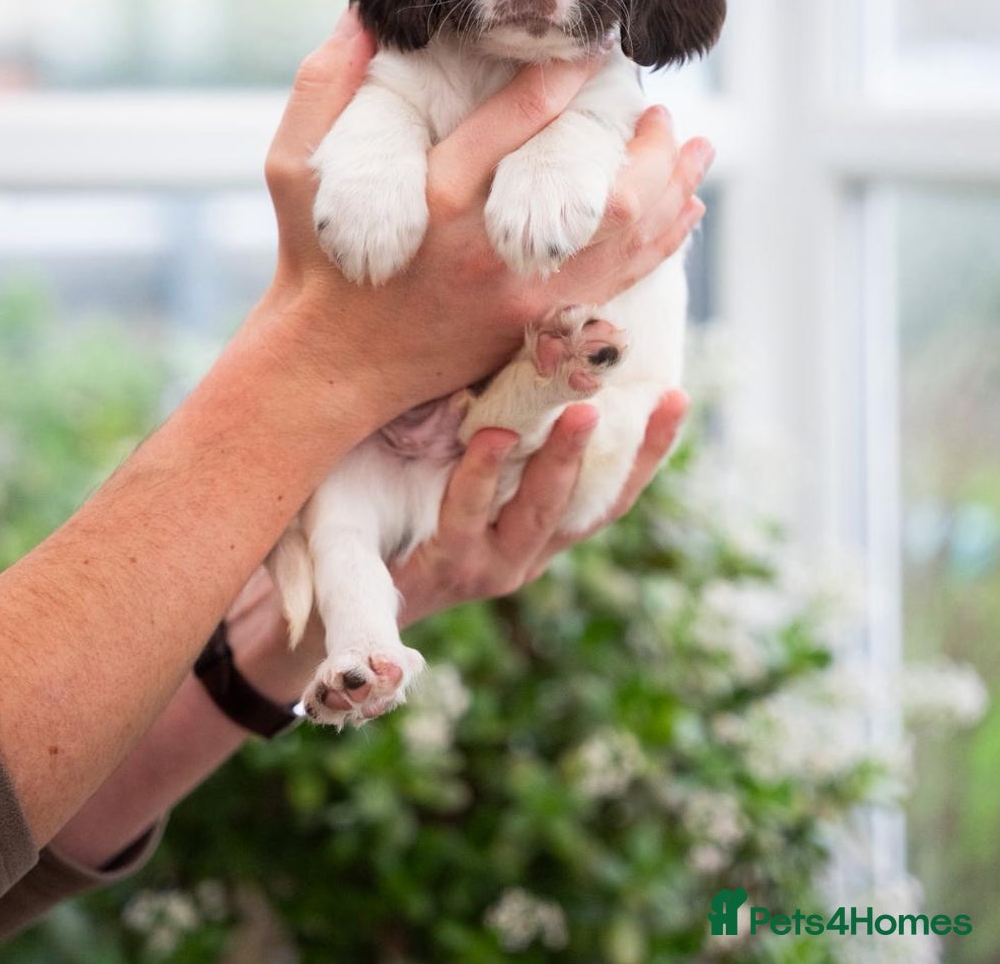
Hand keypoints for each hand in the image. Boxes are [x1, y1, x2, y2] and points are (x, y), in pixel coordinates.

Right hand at [227, 391, 688, 704]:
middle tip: (583, 409)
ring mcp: (535, 547)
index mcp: (441, 565)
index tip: (486, 434)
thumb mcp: (328, 543)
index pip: (462, 521)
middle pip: (539, 512)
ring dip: (631, 457)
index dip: (477, 481)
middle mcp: (498, 563)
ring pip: (592, 507)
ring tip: (667, 402)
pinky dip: (642, 455)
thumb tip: (366, 484)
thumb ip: (341, 548)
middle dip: (561, 460)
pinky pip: (607, 497)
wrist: (368, 597)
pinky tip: (671, 403)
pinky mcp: (557, 529)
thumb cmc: (338, 545)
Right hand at [260, 8, 712, 428]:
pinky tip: (683, 211)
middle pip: (602, 195)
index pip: (517, 123)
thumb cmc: (312, 260)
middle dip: (645, 148)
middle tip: (660, 111)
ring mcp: (522, 299)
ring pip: (626, 243)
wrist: (328, 368)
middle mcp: (490, 249)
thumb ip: (325, 85)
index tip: (594, 50)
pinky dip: (660, 244)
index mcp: (435, 197)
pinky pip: (620, 284)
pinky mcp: (537, 331)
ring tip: (693, 146)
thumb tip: (362, 13)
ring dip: (670, 191)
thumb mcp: (293, 165)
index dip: (565, 78)